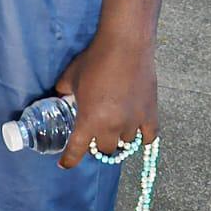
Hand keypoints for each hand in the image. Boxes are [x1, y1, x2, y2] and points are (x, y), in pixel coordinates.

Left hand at [54, 33, 157, 169]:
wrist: (125, 45)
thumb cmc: (95, 60)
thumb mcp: (70, 77)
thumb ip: (63, 92)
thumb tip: (60, 96)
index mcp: (89, 121)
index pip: (77, 150)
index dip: (69, 160)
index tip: (65, 165)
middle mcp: (112, 127)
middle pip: (105, 150)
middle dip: (98, 145)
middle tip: (95, 135)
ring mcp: (133, 122)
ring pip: (126, 143)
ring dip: (119, 139)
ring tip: (116, 129)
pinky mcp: (150, 113)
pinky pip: (148, 137)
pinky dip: (141, 138)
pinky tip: (137, 133)